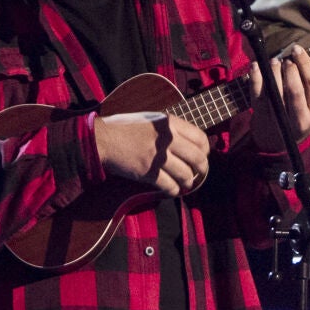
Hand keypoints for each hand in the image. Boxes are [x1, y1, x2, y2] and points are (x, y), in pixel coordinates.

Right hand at [94, 111, 209, 195]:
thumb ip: (170, 127)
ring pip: (186, 174)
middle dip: (202, 169)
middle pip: (198, 158)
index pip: (200, 138)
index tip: (202, 155)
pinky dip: (174, 190)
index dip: (205, 149)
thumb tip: (190, 142)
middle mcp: (167, 139)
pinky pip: (170, 186)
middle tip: (199, 172)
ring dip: (188, 182)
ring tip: (186, 182)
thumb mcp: (151, 118)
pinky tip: (173, 189)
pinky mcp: (148, 173)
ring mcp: (157, 157)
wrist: (103, 140)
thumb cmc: (125, 128)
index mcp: (169, 123)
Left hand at [248, 44, 309, 151]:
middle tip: (285, 59)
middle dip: (290, 69)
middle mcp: (301, 120)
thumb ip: (308, 85)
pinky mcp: (262, 117)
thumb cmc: (296, 116)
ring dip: (273, 71)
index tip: (297, 49)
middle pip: (295, 88)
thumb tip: (296, 54)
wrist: (277, 142)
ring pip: (276, 91)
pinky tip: (256, 66)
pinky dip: (255, 78)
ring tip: (274, 61)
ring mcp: (281, 120)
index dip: (305, 63)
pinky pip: (257, 95)